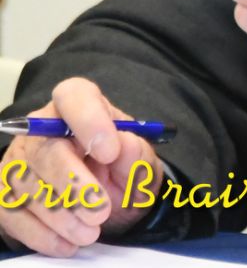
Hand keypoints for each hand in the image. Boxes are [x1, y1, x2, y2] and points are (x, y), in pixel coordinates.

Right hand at [0, 79, 159, 256]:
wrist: (103, 198)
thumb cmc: (119, 168)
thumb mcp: (138, 160)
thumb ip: (134, 152)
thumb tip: (121, 146)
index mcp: (79, 104)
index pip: (75, 97)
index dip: (90, 120)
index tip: (110, 151)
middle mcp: (41, 127)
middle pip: (46, 150)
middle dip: (74, 185)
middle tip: (100, 211)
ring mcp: (16, 161)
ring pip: (28, 187)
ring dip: (60, 215)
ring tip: (90, 232)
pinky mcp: (3, 195)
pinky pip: (13, 215)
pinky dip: (42, 235)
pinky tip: (68, 244)